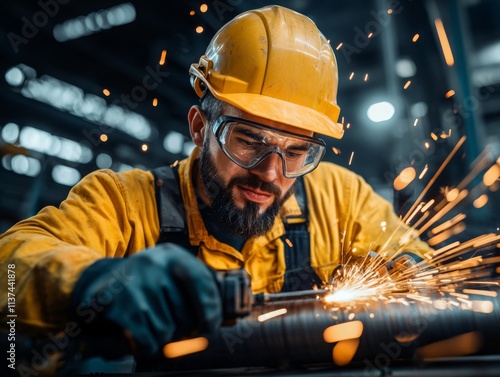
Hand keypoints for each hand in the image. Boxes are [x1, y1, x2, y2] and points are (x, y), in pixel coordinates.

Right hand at [70, 243, 221, 357]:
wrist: (97, 284)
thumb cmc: (145, 284)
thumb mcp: (169, 275)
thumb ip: (196, 289)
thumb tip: (226, 317)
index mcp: (171, 255)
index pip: (202, 281)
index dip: (211, 308)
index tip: (211, 325)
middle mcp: (154, 264)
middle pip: (186, 313)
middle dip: (182, 328)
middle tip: (171, 325)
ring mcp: (134, 283)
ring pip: (167, 330)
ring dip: (162, 336)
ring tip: (150, 324)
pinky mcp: (117, 304)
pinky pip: (148, 339)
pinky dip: (147, 346)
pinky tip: (139, 335)